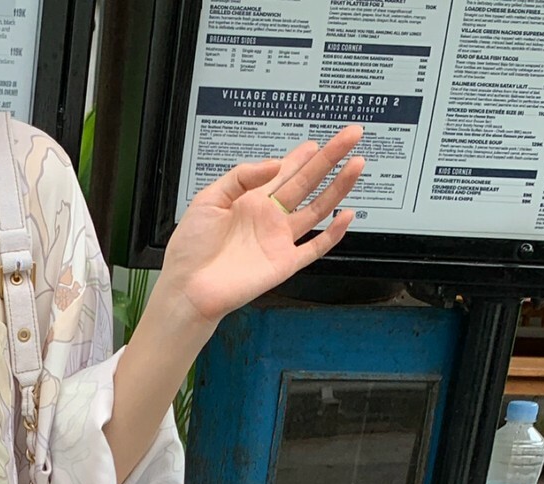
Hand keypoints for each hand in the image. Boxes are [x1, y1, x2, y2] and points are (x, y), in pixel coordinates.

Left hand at [159, 125, 365, 326]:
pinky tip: (347, 215)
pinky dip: (333, 234)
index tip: (319, 141)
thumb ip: (241, 177)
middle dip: (330, 158)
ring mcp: (279, 240)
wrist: (187, 289)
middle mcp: (269, 218)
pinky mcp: (284, 264)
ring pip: (317, 209)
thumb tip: (276, 163)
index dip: (302, 156)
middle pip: (307, 182)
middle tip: (351, 135)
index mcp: (250, 200)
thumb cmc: (191, 248)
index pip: (284, 172)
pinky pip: (315, 248)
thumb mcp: (209, 199)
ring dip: (338, 187)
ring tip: (356, 164)